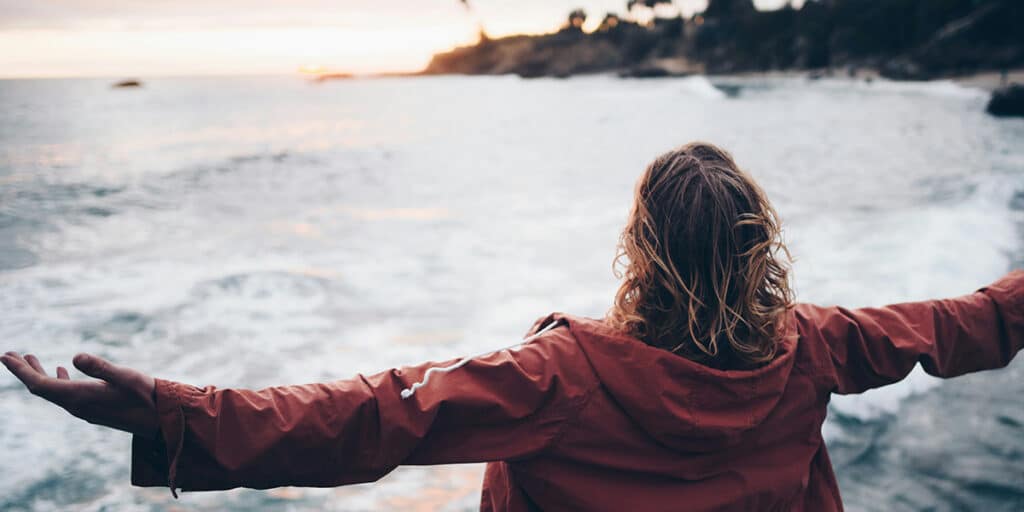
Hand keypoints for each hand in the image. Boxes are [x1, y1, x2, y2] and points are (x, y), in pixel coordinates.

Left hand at [1, 352, 158, 438]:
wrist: (161, 420)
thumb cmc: (147, 396)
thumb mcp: (125, 376)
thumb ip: (100, 367)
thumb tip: (74, 356)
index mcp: (80, 397)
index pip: (40, 385)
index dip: (20, 371)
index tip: (4, 356)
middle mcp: (77, 406)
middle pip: (41, 389)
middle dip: (24, 371)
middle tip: (8, 354)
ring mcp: (84, 409)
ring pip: (53, 391)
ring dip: (38, 374)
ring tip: (28, 358)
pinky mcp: (93, 408)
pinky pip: (65, 394)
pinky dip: (57, 380)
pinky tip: (61, 370)